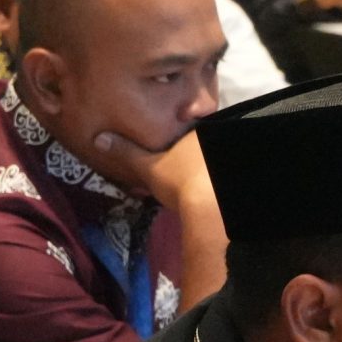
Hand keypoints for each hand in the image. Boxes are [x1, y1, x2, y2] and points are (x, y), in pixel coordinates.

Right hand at [93, 129, 227, 308]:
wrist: (210, 209)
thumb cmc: (179, 181)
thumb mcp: (148, 167)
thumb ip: (126, 152)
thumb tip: (99, 138)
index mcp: (202, 132)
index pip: (195, 131)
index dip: (186, 145)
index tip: (180, 161)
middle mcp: (222, 140)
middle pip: (209, 148)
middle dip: (201, 159)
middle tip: (191, 178)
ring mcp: (231, 161)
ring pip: (220, 163)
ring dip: (212, 175)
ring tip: (204, 191)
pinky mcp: (241, 182)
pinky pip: (229, 182)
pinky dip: (222, 190)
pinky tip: (216, 201)